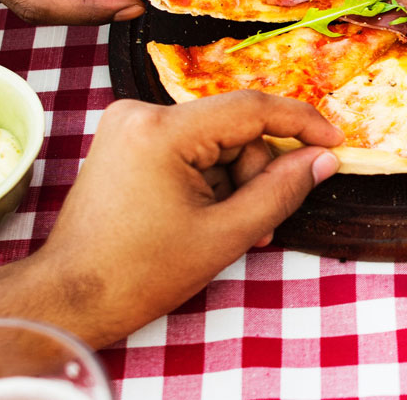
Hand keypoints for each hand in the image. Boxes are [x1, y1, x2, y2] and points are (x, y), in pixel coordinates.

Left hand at [30, 92, 342, 342]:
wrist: (70, 297)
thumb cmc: (139, 273)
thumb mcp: (226, 235)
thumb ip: (281, 191)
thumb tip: (322, 159)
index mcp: (162, 130)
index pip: (250, 108)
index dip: (301, 122)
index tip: (336, 141)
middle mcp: (140, 112)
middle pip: (232, 129)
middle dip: (254, 175)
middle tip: (258, 225)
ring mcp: (129, 124)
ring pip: (213, 141)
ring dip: (231, 183)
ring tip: (227, 231)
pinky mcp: (125, 140)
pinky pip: (188, 148)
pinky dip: (207, 180)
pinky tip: (204, 218)